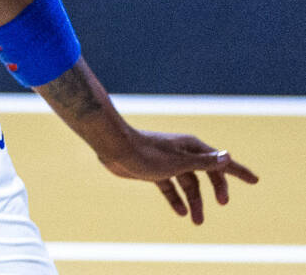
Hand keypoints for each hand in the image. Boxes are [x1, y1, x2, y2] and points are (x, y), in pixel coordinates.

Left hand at [99, 127, 258, 224]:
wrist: (115, 148)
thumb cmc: (147, 153)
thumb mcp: (178, 162)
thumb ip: (203, 162)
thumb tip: (227, 157)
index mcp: (191, 147)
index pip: (221, 160)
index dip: (238, 171)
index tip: (254, 180)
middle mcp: (182, 153)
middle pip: (206, 173)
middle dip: (217, 188)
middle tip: (223, 203)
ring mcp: (168, 162)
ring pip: (188, 184)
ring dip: (194, 201)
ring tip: (197, 222)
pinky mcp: (155, 171)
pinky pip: (171, 187)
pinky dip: (176, 199)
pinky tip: (180, 212)